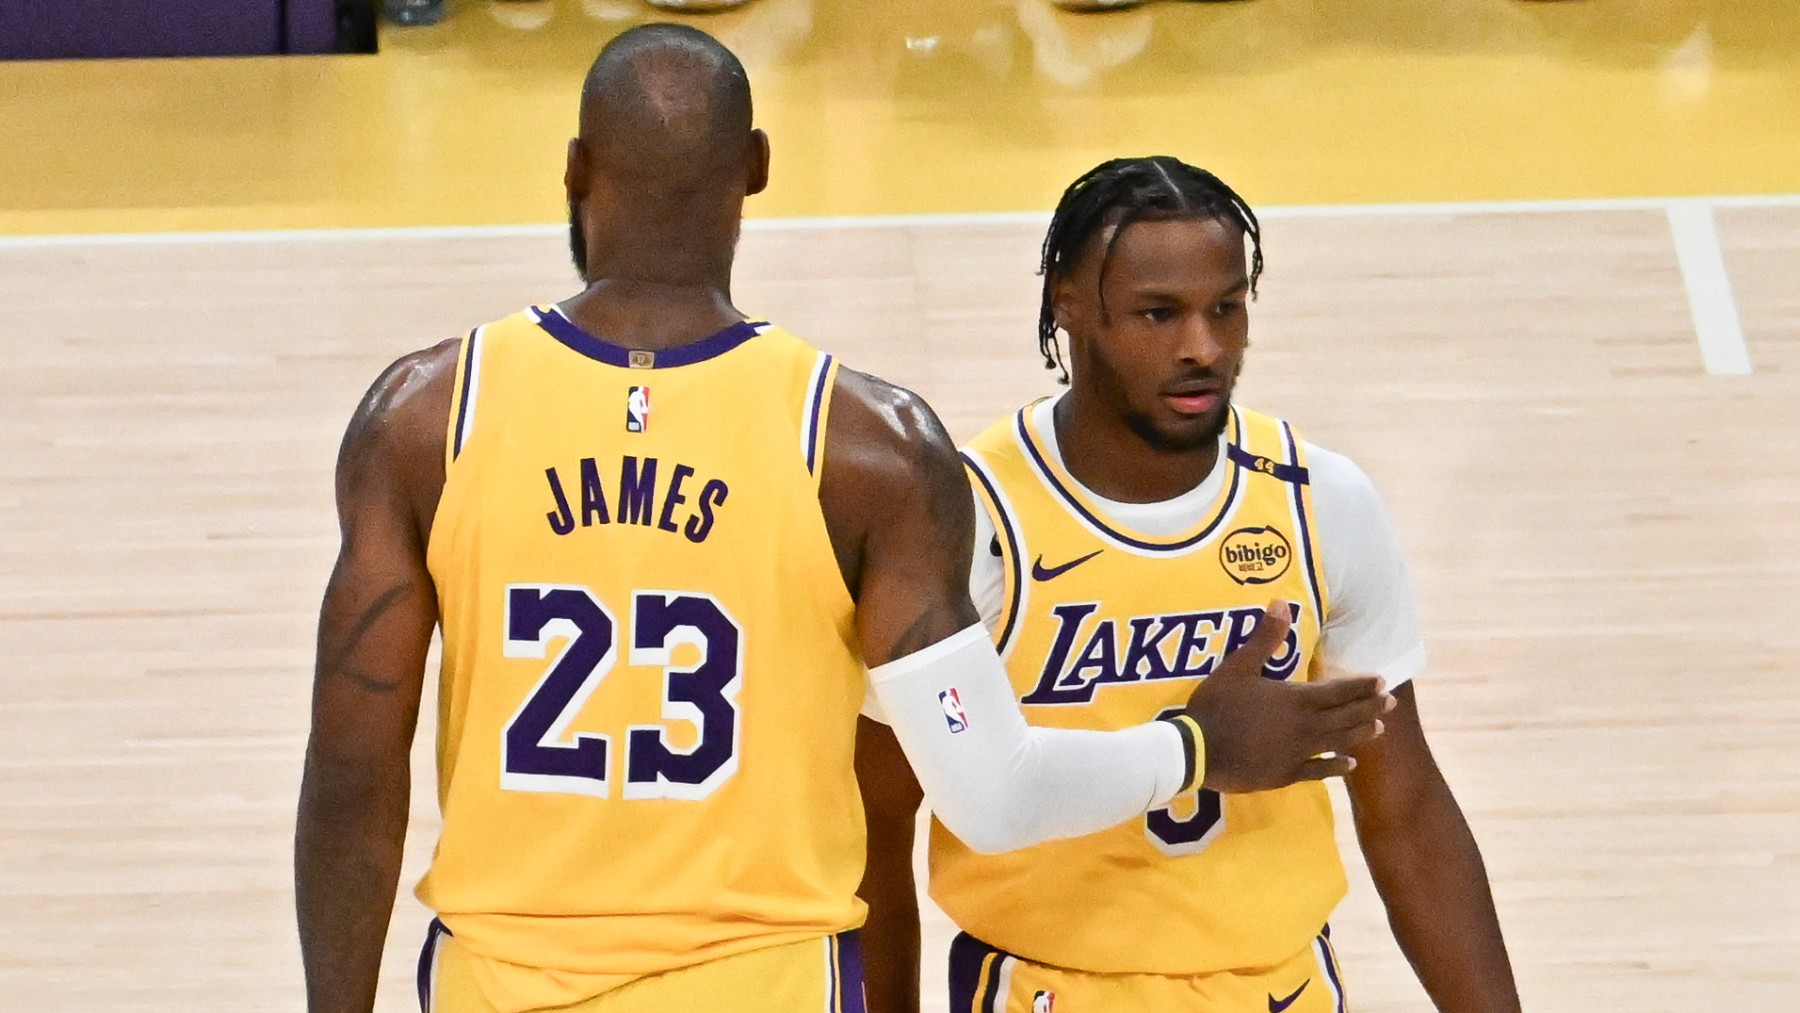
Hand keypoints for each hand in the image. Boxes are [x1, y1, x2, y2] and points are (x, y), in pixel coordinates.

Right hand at [1183, 602, 1392, 792]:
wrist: (1198, 751)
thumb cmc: (1216, 706)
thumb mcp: (1237, 667)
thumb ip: (1265, 638)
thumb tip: (1282, 603)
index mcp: (1295, 699)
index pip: (1337, 690)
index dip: (1360, 686)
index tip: (1382, 682)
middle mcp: (1304, 726)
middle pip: (1345, 716)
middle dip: (1369, 708)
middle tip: (1391, 703)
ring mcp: (1296, 753)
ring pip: (1337, 742)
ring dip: (1360, 734)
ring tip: (1379, 729)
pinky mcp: (1285, 774)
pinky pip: (1318, 771)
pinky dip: (1336, 767)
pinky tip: (1350, 766)